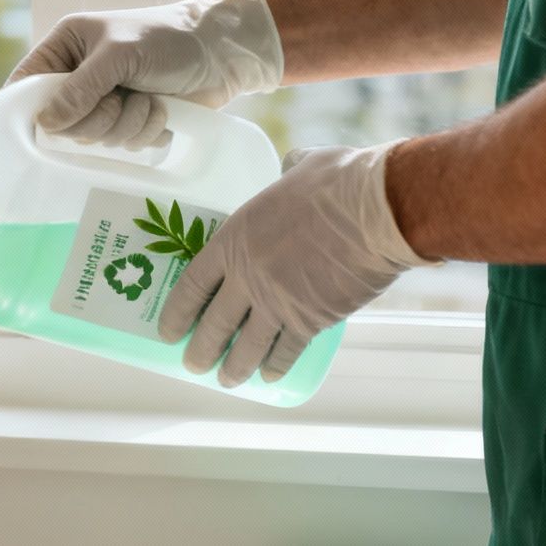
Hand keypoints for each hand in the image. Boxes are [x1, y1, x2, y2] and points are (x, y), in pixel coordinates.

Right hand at [5, 0, 284, 148]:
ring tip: (149, 100)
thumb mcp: (118, 55)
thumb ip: (79, 90)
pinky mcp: (129, 122)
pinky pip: (122, 147)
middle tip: (119, 98)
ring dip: (127, 124)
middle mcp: (80, 77)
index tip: (44, 127)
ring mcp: (105, 102)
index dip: (29, 110)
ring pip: (95, 138)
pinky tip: (161, 112)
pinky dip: (145, 132)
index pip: (27, 84)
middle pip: (62, 123)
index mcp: (66, 49)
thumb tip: (44, 125)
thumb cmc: (167, 38)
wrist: (222, 51)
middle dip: (98, 117)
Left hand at [158, 143, 434, 386]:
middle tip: (192, 364)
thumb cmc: (339, 181)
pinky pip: (286, 351)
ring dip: (233, 367)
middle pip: (214, 324)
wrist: (378, 210)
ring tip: (226, 380)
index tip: (166, 330)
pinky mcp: (311, 319)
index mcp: (234, 239)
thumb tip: (291, 165)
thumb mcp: (299, 168)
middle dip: (200, 349)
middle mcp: (248, 277)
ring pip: (246, 346)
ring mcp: (278, 302)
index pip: (192, 285)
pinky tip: (269, 377)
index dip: (176, 312)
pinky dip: (276, 366)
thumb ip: (285, 173)